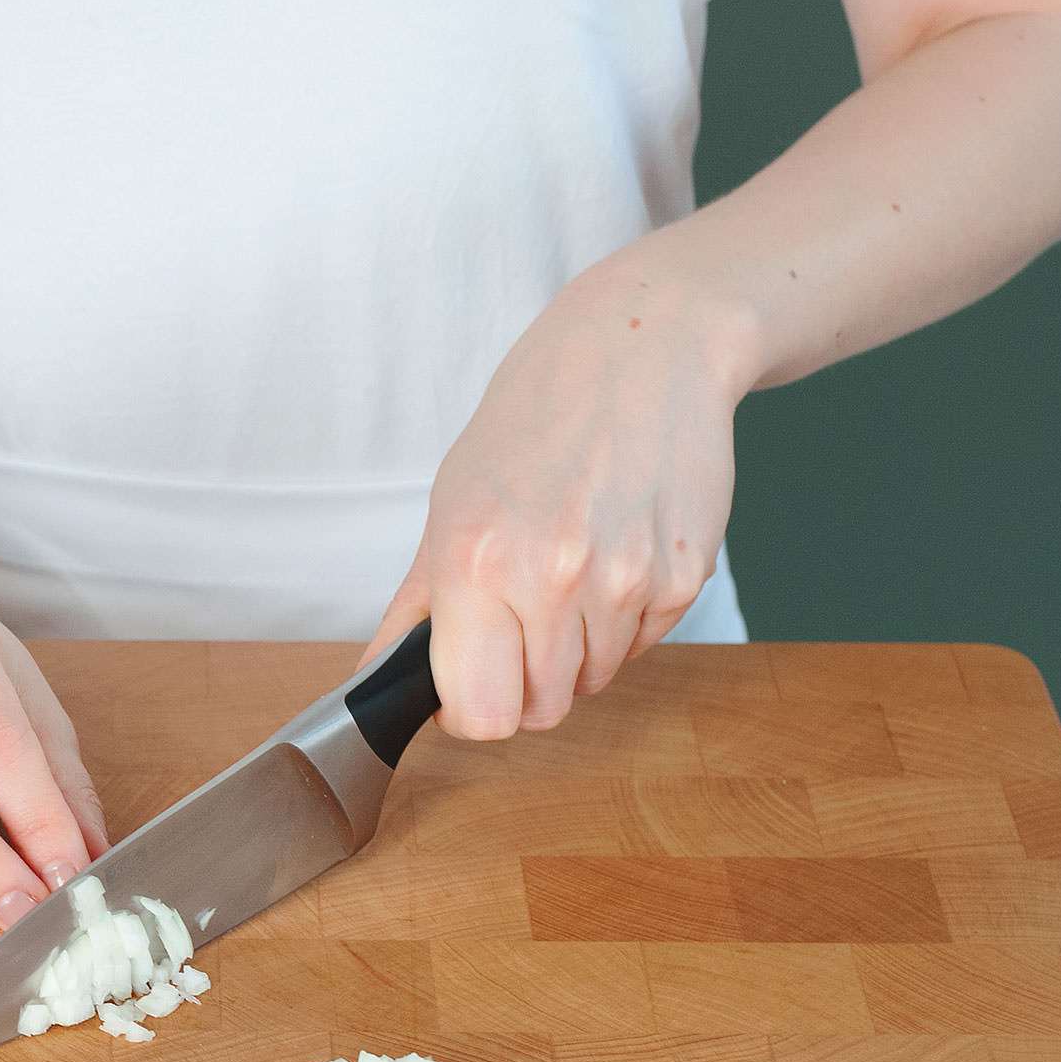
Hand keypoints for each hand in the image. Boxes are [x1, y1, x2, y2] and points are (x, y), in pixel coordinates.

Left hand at [365, 273, 752, 736]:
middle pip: (540, 711)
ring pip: (592, 682)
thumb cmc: (537, 417)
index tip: (470, 679)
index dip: (471, 709)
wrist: (644, 347)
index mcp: (477, 560)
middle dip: (523, 680)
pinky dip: (624, 620)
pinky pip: (642, 647)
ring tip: (570, 566)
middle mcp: (553, 577)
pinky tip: (614, 550)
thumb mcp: (450, 502)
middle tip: (520, 614)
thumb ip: (415, 609)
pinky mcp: (683, 577)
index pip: (480, 714)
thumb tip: (377, 683)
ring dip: (575, 648)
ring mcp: (626, 580)